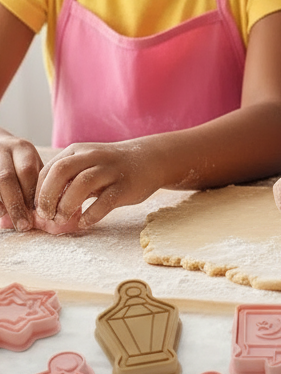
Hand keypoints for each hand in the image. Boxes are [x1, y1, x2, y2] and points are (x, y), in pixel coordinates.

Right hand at [0, 132, 41, 230]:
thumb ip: (35, 184)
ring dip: (4, 204)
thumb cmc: (18, 162)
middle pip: (6, 177)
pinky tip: (0, 213)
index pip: (27, 171)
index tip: (40, 215)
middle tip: (24, 225)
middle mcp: (3, 150)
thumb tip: (43, 216)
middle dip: (16, 204)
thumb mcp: (30, 164)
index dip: (33, 194)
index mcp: (22, 148)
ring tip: (9, 221)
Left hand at [34, 139, 164, 228]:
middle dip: (48, 196)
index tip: (38, 210)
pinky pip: (104, 202)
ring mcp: (110, 170)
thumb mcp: (86, 164)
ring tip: (62, 220)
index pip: (49, 169)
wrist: (149, 160)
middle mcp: (92, 156)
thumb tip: (42, 206)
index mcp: (77, 151)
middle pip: (61, 171)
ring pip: (82, 184)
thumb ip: (67, 179)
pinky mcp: (125, 186)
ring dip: (66, 205)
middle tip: (46, 216)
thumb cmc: (110, 168)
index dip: (39, 191)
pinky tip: (84, 222)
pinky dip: (90, 215)